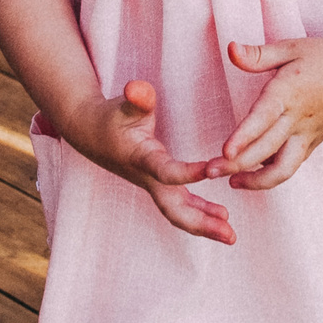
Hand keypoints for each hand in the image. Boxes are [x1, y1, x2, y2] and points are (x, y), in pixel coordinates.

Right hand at [65, 81, 233, 243]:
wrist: (91, 134)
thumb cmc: (112, 117)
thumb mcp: (125, 104)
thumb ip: (138, 98)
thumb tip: (137, 88)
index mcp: (142, 159)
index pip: (167, 172)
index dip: (189, 173)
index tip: (213, 169)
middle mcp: (149, 179)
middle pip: (174, 209)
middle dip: (201, 223)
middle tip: (230, 234)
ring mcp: (153, 186)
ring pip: (179, 213)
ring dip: (205, 224)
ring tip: (230, 235)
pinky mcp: (158, 186)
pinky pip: (181, 205)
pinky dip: (200, 213)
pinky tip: (222, 217)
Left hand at [216, 35, 322, 191]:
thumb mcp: (292, 48)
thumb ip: (258, 55)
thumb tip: (230, 49)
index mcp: (290, 91)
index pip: (264, 118)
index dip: (244, 137)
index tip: (225, 153)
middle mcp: (299, 117)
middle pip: (267, 149)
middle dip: (237, 165)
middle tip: (210, 172)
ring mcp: (309, 134)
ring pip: (285, 168)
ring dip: (257, 180)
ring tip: (234, 182)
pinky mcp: (315, 142)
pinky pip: (293, 164)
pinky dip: (273, 173)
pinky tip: (254, 173)